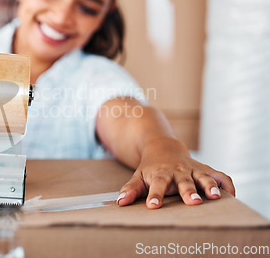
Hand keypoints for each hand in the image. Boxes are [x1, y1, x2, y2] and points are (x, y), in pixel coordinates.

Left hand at [116, 137, 234, 208]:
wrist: (162, 147)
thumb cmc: (150, 168)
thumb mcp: (138, 176)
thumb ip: (131, 189)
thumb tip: (120, 202)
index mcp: (160, 174)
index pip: (157, 185)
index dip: (155, 195)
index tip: (153, 206)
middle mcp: (178, 171)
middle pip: (184, 182)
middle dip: (188, 191)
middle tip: (194, 202)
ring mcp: (193, 170)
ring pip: (203, 177)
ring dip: (209, 186)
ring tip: (214, 196)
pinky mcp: (205, 170)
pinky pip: (220, 175)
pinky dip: (227, 184)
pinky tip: (231, 195)